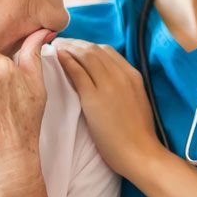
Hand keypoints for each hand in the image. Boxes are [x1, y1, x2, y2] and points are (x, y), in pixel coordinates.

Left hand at [52, 39, 161, 179]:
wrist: (140, 153)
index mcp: (133, 75)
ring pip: (85, 56)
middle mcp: (121, 75)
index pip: (107, 51)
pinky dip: (66, 61)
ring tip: (56, 48)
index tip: (76, 48)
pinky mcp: (95, 99)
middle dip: (75, 43)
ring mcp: (108, 86)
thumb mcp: (136, 101)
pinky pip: (78, 73)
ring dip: (68, 48)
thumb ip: (124, 87)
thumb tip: (108, 81)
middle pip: (94, 50)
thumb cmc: (138, 134)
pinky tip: (57, 57)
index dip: (88, 46)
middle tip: (60, 43)